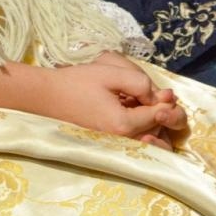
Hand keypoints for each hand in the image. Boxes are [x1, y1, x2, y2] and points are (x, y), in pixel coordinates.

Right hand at [37, 57, 185, 148]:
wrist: (49, 96)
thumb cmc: (77, 82)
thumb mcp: (110, 73)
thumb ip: (139, 82)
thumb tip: (160, 96)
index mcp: (123, 124)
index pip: (158, 116)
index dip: (166, 102)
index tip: (167, 90)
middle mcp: (121, 139)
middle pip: (156, 130)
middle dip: (162, 112)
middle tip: (159, 94)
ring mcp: (115, 142)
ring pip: (147, 135)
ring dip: (152, 118)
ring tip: (145, 100)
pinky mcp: (110, 140)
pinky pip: (134, 135)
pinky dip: (140, 123)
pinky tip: (132, 107)